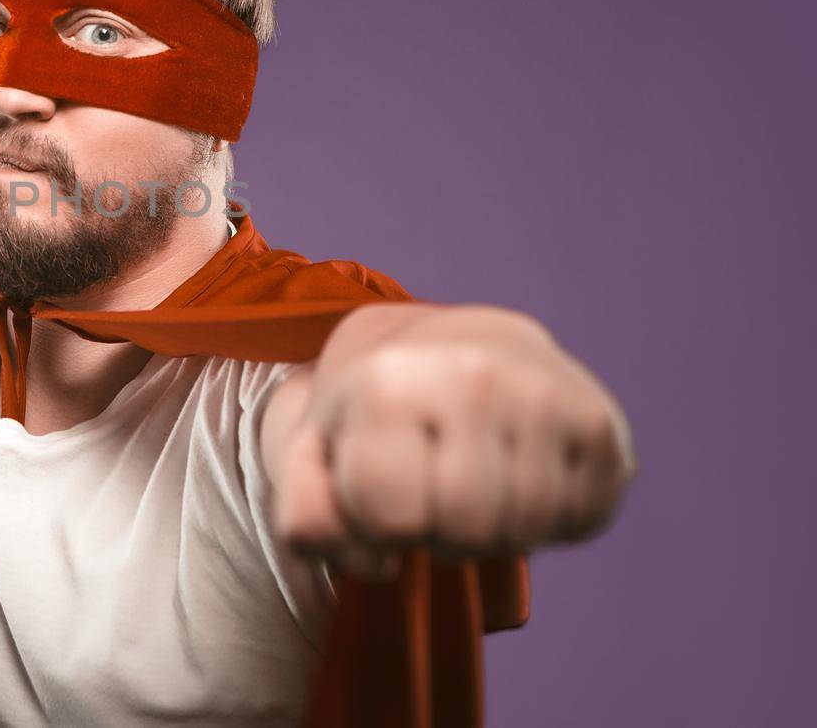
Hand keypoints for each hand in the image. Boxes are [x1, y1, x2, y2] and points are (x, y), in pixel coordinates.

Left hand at [261, 303, 635, 579]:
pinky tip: (524, 474)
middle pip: (466, 532)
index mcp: (388, 384)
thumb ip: (308, 516)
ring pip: (526, 530)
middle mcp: (471, 377)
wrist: (456, 344)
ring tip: (476, 481)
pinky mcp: (598, 419)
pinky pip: (581, 520)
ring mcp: (542, 394)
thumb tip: (376, 562)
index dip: (381, 524)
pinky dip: (552, 519)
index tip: (380, 484)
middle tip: (434, 488)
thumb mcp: (316, 452)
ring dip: (498, 530)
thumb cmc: (378, 411)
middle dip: (442, 533)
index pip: (391, 518)